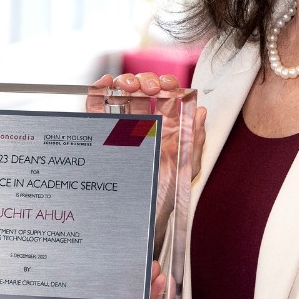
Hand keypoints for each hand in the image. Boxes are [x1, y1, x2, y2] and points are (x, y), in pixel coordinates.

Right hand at [90, 72, 205, 248]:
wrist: (138, 217)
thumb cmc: (163, 197)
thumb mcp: (185, 169)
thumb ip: (194, 140)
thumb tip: (201, 112)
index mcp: (167, 131)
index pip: (167, 98)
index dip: (169, 85)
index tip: (168, 86)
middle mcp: (146, 127)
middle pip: (143, 92)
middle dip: (147, 81)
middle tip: (150, 88)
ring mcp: (123, 129)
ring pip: (121, 96)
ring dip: (125, 82)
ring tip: (129, 85)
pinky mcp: (102, 134)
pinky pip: (97, 110)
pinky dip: (98, 92)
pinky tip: (105, 83)